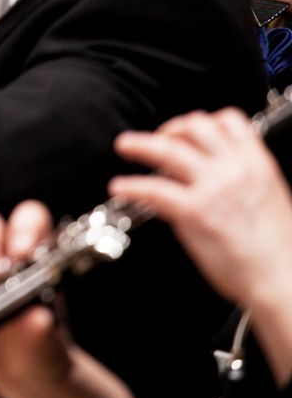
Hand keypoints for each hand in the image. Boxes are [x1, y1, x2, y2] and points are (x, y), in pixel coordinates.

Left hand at [111, 109, 291, 313]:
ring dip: (140, 145)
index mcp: (258, 163)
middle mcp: (235, 169)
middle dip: (170, 128)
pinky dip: (131, 186)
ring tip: (125, 146)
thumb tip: (214, 172)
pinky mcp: (194, 211)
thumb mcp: (270, 197)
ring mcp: (213, 188)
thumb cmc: (277, 249)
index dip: (203, 120)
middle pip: (194, 127)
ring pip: (168, 150)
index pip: (229, 120)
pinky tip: (121, 187)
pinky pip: (153, 189)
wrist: (281, 278)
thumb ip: (243, 178)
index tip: (186, 130)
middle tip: (157, 138)